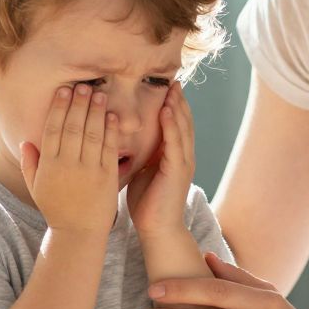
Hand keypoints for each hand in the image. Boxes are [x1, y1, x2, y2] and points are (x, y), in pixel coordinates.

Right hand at [20, 85, 118, 233]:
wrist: (79, 233)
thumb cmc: (56, 209)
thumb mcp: (36, 187)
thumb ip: (30, 164)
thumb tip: (25, 141)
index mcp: (49, 165)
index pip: (53, 129)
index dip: (60, 108)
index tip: (64, 91)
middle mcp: (68, 165)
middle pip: (73, 127)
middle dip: (78, 104)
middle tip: (84, 86)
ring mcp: (88, 170)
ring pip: (92, 134)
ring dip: (96, 112)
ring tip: (99, 95)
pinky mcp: (107, 177)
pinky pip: (109, 149)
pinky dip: (110, 131)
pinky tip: (112, 117)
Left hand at [126, 80, 194, 239]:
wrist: (157, 229)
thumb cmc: (147, 203)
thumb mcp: (143, 171)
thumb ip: (141, 154)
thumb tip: (125, 139)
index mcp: (174, 156)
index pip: (176, 125)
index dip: (172, 105)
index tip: (165, 87)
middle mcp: (183, 156)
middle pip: (183, 122)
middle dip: (179, 100)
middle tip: (172, 79)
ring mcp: (183, 163)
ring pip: (182, 128)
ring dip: (177, 107)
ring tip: (172, 88)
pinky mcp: (178, 171)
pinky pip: (176, 143)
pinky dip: (172, 125)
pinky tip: (166, 111)